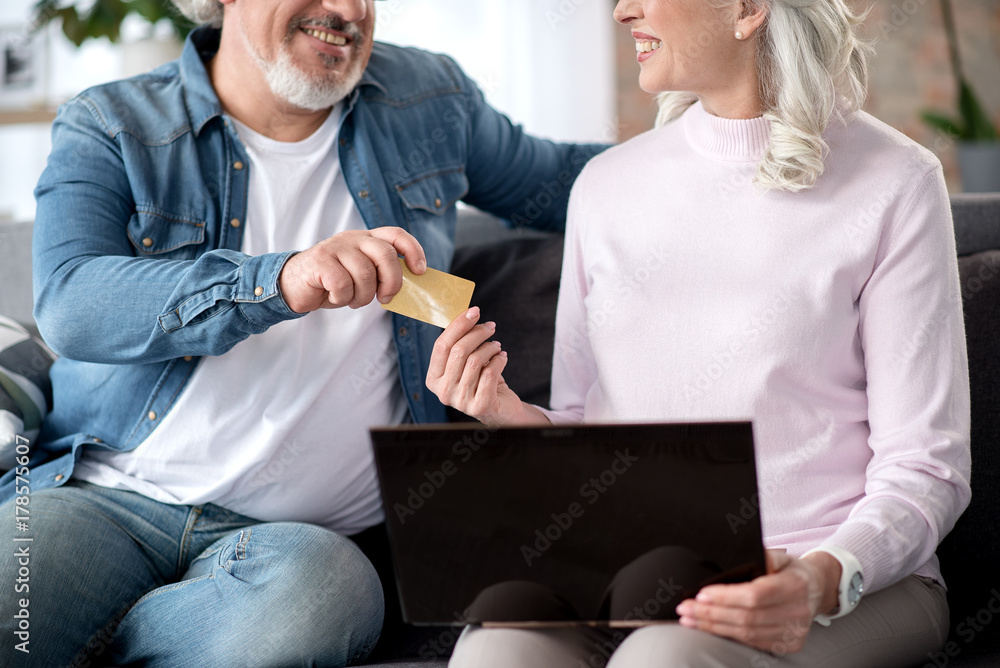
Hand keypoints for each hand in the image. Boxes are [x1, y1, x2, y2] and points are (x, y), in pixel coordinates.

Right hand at [278, 227, 425, 312]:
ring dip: (363, 296)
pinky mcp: (319, 260)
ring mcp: (335, 247)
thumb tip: (410, 284)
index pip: (396, 234)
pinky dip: (342, 298)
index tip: (420, 271)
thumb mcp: (361, 276)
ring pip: (364, 273)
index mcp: (366, 239)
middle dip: (392, 281)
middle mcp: (353, 238)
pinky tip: (334, 297)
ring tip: (353, 299)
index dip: (413, 250)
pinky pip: (342, 284)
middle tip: (385, 298)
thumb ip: (381, 273)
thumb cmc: (332, 283)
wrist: (294, 286)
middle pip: (385, 254)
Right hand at [425, 307, 529, 425]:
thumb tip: (468, 316)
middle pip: (458, 351)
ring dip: (489, 347)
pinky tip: (503, 357)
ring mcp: (460, 401)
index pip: (441, 345)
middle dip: (477, 333)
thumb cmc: (480, 381)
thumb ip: (460, 344)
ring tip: (496, 346)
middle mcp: (443, 391)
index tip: (474, 311)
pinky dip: (499, 360)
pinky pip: (489, 373)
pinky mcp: (480, 406)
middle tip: (490, 327)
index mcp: (433, 379)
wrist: (499, 409)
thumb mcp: (465, 363)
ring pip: (475, 360)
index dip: (458, 325)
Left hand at [674, 549, 840, 651]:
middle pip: (746, 616)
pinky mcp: (789, 644)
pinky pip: (752, 641)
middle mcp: (797, 611)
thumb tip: (735, 557)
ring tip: (690, 619)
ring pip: (747, 633)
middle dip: (711, 613)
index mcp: (794, 585)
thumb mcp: (781, 556)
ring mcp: (794, 631)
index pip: (755, 595)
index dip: (726, 597)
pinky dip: (728, 635)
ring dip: (714, 627)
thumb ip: (762, 556)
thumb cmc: (792, 570)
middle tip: (685, 608)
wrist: (817, 589)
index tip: (701, 594)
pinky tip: (709, 628)